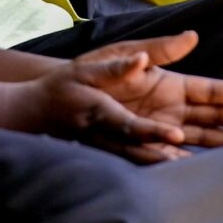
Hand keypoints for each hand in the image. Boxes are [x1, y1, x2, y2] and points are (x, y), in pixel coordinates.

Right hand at [18, 50, 188, 161]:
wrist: (37, 112)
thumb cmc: (62, 86)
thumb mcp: (84, 68)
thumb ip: (115, 67)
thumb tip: (142, 59)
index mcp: (99, 111)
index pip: (129, 124)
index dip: (153, 131)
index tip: (177, 134)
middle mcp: (103, 135)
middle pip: (137, 150)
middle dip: (162, 155)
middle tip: (185, 156)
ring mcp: (104, 148)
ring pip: (136, 160)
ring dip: (159, 162)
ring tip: (183, 162)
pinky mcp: (106, 152)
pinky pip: (131, 161)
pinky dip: (150, 162)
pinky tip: (169, 161)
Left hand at [75, 30, 222, 150]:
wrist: (60, 95)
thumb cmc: (93, 70)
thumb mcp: (124, 53)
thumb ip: (159, 48)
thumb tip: (192, 36)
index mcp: (168, 83)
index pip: (207, 91)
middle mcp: (168, 107)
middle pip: (210, 117)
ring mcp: (157, 126)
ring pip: (198, 137)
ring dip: (218, 143)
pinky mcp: (142, 144)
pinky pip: (171, 155)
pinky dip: (188, 160)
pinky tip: (201, 164)